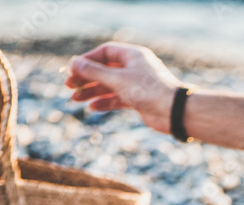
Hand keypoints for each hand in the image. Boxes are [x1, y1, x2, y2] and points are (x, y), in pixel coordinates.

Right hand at [65, 43, 182, 132]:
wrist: (173, 112)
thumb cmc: (149, 91)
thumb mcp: (117, 80)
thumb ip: (94, 72)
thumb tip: (73, 64)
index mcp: (133, 55)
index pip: (105, 53)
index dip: (88, 60)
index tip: (73, 69)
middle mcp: (135, 68)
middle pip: (105, 70)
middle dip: (87, 78)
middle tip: (69, 86)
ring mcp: (137, 85)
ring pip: (110, 86)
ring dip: (93, 91)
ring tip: (75, 99)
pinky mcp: (139, 100)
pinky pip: (118, 99)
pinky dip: (105, 102)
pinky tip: (92, 107)